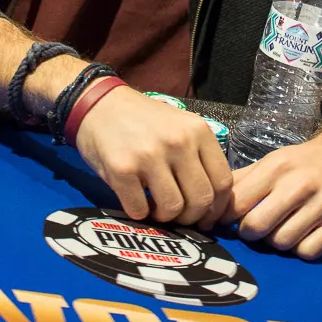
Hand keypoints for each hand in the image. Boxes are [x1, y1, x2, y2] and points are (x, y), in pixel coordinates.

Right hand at [75, 88, 232, 225]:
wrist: (98, 104)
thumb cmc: (141, 119)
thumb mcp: (179, 127)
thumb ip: (197, 157)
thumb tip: (211, 203)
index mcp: (197, 130)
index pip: (223, 182)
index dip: (217, 208)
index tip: (205, 216)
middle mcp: (178, 142)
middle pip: (201, 199)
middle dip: (191, 217)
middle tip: (178, 215)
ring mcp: (149, 155)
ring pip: (173, 208)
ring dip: (164, 216)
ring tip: (155, 206)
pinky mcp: (122, 169)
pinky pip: (140, 210)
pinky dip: (139, 213)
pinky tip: (135, 200)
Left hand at [219, 123, 321, 258]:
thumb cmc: (304, 160)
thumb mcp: (273, 160)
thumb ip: (244, 179)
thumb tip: (214, 202)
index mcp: (277, 167)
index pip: (238, 202)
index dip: (226, 217)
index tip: (227, 221)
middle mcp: (299, 184)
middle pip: (257, 227)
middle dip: (250, 233)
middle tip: (254, 229)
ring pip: (282, 243)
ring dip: (276, 242)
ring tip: (280, 230)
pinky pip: (309, 252)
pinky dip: (301, 249)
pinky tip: (301, 236)